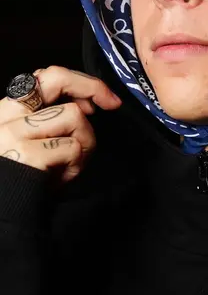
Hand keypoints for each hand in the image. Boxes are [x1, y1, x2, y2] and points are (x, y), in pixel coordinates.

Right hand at [0, 66, 121, 183]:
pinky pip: (73, 147)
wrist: (4, 217)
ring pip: (73, 116)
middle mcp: (4, 115)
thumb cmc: (24, 182)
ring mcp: (11, 133)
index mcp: (6, 110)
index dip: (80, 82)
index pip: (44, 76)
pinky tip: (61, 179)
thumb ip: (53, 119)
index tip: (102, 99)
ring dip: (85, 141)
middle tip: (111, 104)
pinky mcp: (25, 154)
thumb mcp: (35, 143)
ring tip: (71, 164)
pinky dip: (76, 165)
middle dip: (91, 87)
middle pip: (56, 77)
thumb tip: (87, 104)